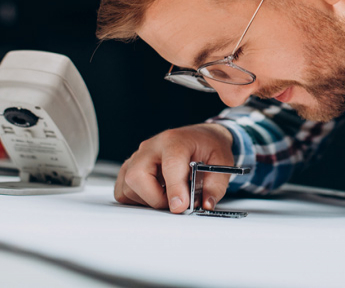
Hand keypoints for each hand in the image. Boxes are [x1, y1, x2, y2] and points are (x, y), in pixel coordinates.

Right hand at [114, 123, 234, 212]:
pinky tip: (157, 194)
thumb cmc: (209, 147)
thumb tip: (205, 204)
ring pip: (128, 186)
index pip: (170, 165)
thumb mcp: (222, 163)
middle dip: (156, 198)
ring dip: (148, 200)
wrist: (202, 137)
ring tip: (169, 196)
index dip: (174, 189)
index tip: (181, 206)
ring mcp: (138, 156)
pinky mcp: (130, 167)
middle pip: (137, 176)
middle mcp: (152, 146)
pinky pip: (123, 191)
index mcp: (175, 140)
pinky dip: (138, 199)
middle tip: (177, 203)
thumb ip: (215, 186)